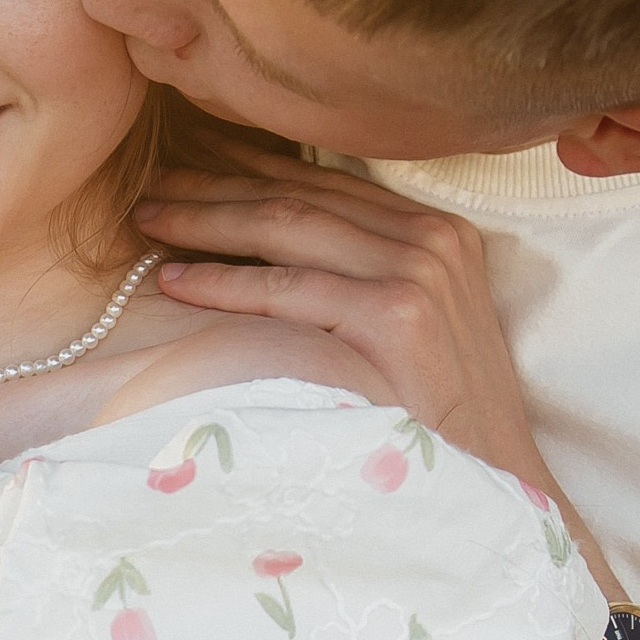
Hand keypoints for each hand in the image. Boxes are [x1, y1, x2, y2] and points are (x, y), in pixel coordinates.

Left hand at [136, 146, 561, 501]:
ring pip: (284, 229)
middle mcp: (431, 240)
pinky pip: (285, 291)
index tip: (189, 157)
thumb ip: (365, 274)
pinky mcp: (393, 319)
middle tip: (148, 185)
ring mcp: (415, 275)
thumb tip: (269, 240)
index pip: (326, 183)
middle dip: (213, 186)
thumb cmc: (441, 416)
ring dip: (204, 222)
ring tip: (144, 221)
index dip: (250, 166)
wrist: (495, 482)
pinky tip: (174, 282)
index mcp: (437, 231)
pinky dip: (223, 283)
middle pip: (297, 197)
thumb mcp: (416, 325)